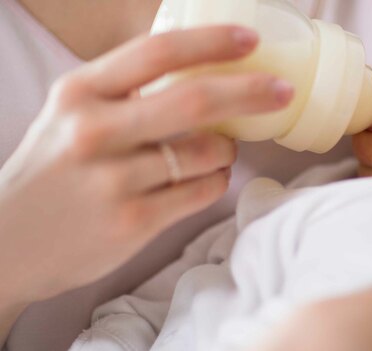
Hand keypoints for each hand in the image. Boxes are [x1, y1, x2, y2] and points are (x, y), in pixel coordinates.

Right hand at [0, 25, 292, 303]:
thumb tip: (198, 64)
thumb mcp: (71, 115)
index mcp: (80, 93)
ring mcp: (114, 180)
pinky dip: (217, 180)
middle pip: (194, 100)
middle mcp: (94, 131)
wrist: (8, 243)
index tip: (251, 39)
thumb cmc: (53, 171)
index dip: (212, 42)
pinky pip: (203, 191)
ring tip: (222, 149)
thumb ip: (123, 91)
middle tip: (283, 90)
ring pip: (206, 152)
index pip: (156, 52)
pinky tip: (209, 177)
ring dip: (228, 148)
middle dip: (251, 91)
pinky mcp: (132, 221)